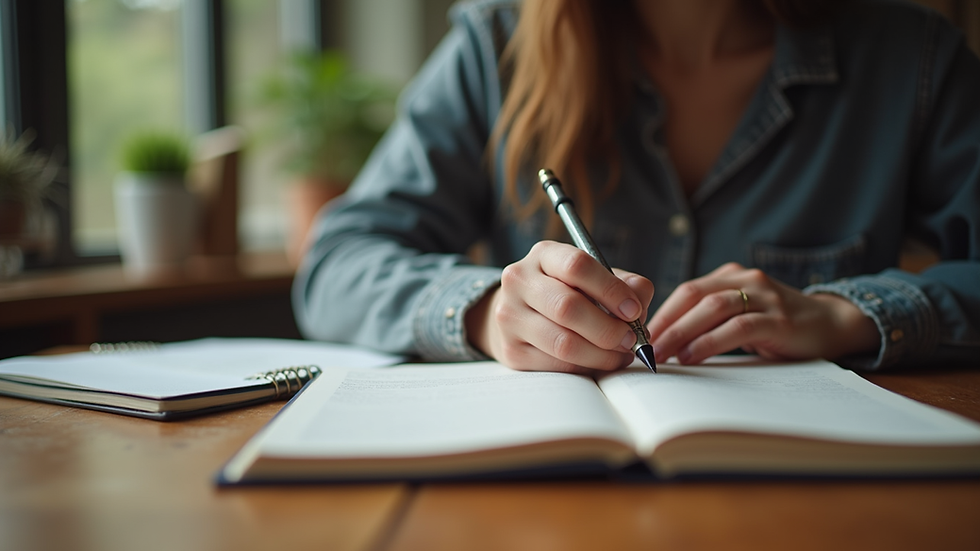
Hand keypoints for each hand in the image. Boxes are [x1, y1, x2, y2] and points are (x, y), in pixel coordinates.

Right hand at [466, 241, 653, 373]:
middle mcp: (519, 281)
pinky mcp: (511, 351)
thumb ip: (624, 284)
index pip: (577, 265)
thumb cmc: (568, 292)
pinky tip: (601, 362)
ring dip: (601, 354)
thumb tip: (639, 303)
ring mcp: (510, 317)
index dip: (610, 290)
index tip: (633, 310)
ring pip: (563, 343)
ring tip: (621, 354)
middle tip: (631, 339)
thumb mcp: (594, 278)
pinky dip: (586, 367)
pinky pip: (557, 366)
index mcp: (543, 255)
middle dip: (608, 328)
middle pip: (567, 307)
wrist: (520, 314)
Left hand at [647, 263, 878, 364]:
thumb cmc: (777, 324)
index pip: (687, 290)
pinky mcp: (779, 319)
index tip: (639, 335)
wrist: (832, 324)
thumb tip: (664, 340)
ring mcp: (765, 297)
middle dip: (666, 322)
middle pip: (694, 295)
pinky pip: (738, 327)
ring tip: (662, 354)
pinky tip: (693, 356)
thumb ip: (711, 318)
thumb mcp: (742, 313)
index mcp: (731, 276)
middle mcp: (746, 280)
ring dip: (682, 332)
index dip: (662, 312)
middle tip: (643, 347)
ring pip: (713, 309)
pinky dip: (711, 341)